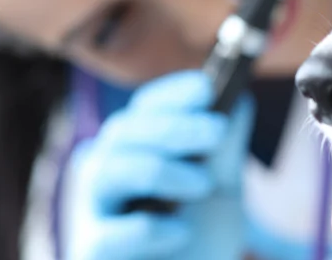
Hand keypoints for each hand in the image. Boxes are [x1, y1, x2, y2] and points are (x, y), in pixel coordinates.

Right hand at [65, 70, 255, 259]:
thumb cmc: (198, 237)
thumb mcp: (220, 190)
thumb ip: (225, 150)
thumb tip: (239, 99)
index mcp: (139, 148)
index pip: (146, 108)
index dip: (173, 94)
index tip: (207, 87)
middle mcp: (109, 172)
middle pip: (124, 131)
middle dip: (174, 126)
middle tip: (217, 131)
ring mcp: (95, 212)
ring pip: (110, 172)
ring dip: (160, 170)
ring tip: (203, 185)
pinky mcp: (92, 251)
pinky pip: (109, 234)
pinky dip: (148, 229)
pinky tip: (180, 232)